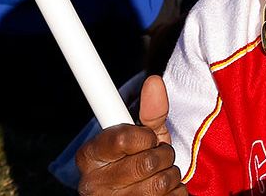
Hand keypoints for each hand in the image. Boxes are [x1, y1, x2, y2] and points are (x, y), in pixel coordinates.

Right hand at [77, 75, 184, 193]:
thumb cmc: (137, 161)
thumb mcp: (142, 136)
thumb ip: (149, 111)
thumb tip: (154, 81)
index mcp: (89, 156)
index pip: (123, 139)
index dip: (145, 137)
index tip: (148, 139)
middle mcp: (93, 185)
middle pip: (147, 161)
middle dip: (162, 154)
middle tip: (156, 156)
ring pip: (161, 182)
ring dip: (171, 174)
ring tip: (159, 174)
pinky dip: (176, 192)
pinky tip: (163, 192)